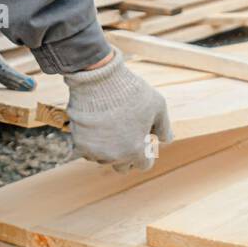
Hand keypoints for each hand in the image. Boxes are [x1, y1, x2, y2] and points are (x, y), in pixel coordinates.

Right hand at [63, 50, 173, 171]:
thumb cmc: (131, 91)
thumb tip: (166, 140)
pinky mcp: (80, 143)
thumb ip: (164, 127)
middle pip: (123, 167)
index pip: (143, 165)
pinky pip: (87, 151)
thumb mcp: (157, 105)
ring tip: (112, 128)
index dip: (146, 154)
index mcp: (136, 149)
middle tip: (127, 136)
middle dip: (127, 155)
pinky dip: (92, 144)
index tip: (143, 141)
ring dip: (109, 150)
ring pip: (104, 159)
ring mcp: (96, 151)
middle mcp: (115, 156)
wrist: (99, 80)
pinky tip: (97, 128)